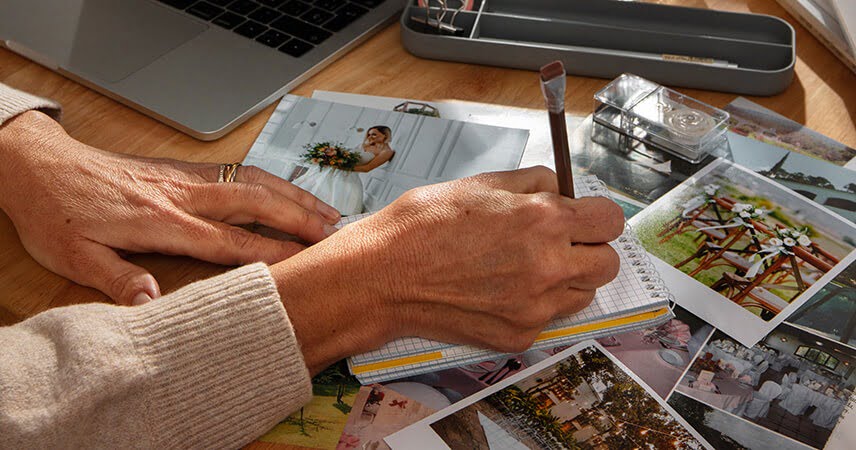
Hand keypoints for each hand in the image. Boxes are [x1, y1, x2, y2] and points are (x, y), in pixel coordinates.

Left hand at [0, 111, 339, 304]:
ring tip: (327, 211)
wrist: (41, 165)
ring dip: (294, 195)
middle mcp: (184, 196)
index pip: (229, 241)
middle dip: (299, 217)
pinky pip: (240, 172)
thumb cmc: (58, 212)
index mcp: (162, 221)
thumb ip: (117, 279)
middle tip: (335, 233)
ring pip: (254, 182)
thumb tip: (155, 304)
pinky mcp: (185, 170)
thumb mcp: (74, 255)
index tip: (306, 261)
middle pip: (255, 203)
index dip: (271, 252)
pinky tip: (288, 191)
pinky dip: (272, 181)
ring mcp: (188, 178)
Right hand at [270, 166, 624, 373]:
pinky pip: (549, 317)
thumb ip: (533, 184)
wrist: (383, 276)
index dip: (596, 215)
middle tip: (559, 241)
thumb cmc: (422, 225)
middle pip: (608, 263)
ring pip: (584, 293)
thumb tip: (562, 187)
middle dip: (589, 248)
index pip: (610, 220)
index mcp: (543, 220)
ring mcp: (535, 306)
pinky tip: (501, 289)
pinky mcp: (519, 334)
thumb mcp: (481, 183)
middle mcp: (548, 266)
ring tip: (526, 266)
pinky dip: (535, 303)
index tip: (583, 216)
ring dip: (567, 278)